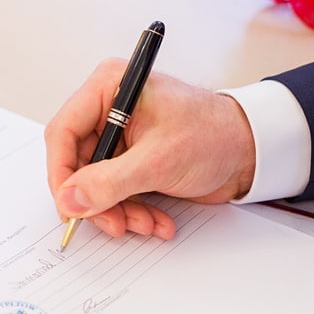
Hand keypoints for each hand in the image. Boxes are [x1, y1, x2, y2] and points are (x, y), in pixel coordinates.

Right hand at [44, 63, 256, 238]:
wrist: (252, 152)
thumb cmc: (214, 136)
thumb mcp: (158, 161)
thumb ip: (110, 182)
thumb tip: (69, 200)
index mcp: (110, 88)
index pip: (63, 131)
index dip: (62, 173)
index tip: (70, 206)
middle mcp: (110, 109)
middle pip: (78, 163)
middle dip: (98, 200)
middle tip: (115, 224)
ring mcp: (122, 137)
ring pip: (98, 184)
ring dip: (120, 211)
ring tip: (146, 224)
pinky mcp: (135, 160)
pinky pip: (118, 192)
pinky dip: (135, 211)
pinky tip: (158, 223)